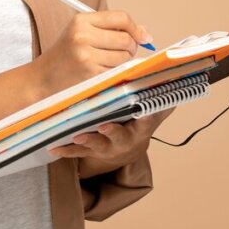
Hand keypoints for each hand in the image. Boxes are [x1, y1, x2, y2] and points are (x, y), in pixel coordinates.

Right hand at [32, 10, 149, 96]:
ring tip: (106, 63)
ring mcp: (86, 54)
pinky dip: (115, 72)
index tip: (143, 37)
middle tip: (120, 53)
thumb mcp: (82, 34)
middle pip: (126, 38)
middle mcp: (83, 35)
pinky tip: (102, 72)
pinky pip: (117, 70)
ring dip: (123, 61)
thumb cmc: (66, 56)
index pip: (121, 18)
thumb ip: (111, 29)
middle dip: (130, 47)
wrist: (43, 79)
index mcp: (81, 20)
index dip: (136, 28)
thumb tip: (145, 34)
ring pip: (124, 55)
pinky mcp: (90, 72)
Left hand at [49, 108, 174, 177]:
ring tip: (78, 136)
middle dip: (113, 132)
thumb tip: (173, 76)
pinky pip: (78, 153)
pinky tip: (54, 146)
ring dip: (89, 141)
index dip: (148, 118)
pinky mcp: (92, 152)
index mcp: (141, 128)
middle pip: (121, 137)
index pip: (147, 122)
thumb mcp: (153, 113)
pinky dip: (66, 150)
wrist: (127, 149)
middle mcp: (125, 140)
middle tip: (105, 125)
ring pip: (98, 145)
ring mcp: (108, 147)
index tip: (145, 112)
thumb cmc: (138, 124)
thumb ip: (160, 97)